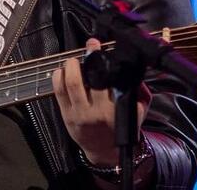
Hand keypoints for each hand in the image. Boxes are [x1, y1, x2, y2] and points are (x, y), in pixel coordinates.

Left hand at [52, 38, 151, 165]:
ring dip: (71, 65)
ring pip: (71, 83)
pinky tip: (62, 70)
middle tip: (90, 46)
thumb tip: (133, 70)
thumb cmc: (119, 129)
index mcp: (115, 110)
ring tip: (74, 60)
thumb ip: (138, 93)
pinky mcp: (65, 115)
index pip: (110, 79)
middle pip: (91, 78)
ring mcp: (79, 113)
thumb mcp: (136, 113)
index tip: (99, 45)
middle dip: (89, 57)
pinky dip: (58, 76)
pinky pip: (58, 91)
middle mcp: (97, 111)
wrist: (104, 151)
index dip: (103, 59)